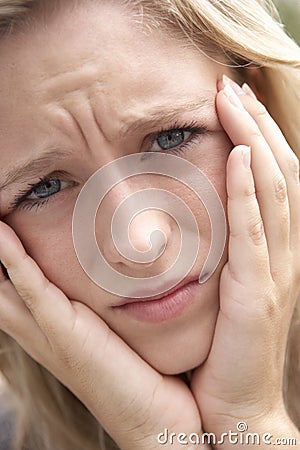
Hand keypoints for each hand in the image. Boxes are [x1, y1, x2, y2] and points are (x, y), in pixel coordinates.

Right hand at [0, 224, 209, 449]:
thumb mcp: (119, 335)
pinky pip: (33, 290)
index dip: (6, 261)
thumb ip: (111, 310)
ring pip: (7, 285)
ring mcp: (51, 334)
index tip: (4, 229)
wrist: (159, 424)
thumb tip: (123, 275)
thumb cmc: (145, 378)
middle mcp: (44, 332)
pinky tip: (3, 234)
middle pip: (1, 288)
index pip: (18, 288)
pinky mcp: (66, 336)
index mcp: (56, 331)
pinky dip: (15, 260)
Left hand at [191, 77, 299, 445]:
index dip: (254, 134)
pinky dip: (252, 192)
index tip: (229, 101)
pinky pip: (256, 231)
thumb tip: (197, 210)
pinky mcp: (257, 290)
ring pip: (274, 190)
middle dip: (255, 124)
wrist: (233, 403)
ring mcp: (274, 269)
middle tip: (231, 85)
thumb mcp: (224, 287)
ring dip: (255, 142)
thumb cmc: (224, 346)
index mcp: (270, 248)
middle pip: (276, 171)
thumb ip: (220, 249)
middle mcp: (280, 251)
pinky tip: (241, 157)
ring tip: (234, 102)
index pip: (268, 177)